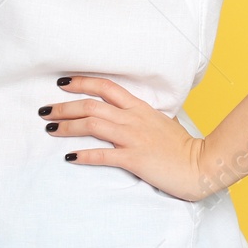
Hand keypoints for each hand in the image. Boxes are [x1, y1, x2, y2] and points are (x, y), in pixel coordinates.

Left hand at [40, 76, 211, 201]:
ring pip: (92, 125)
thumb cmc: (183, 147)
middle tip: (44, 110)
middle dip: (64, 106)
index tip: (62, 83)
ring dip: (68, 126)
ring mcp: (133, 138)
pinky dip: (84, 155)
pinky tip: (70, 157)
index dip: (82, 82)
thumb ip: (144, 117)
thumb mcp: (162, 122)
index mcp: (139, 107)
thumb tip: (132, 114)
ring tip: (50, 128)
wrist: (203, 165)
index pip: (106, 87)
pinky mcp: (134, 159)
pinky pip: (103, 155)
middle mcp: (132, 118)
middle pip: (91, 105)